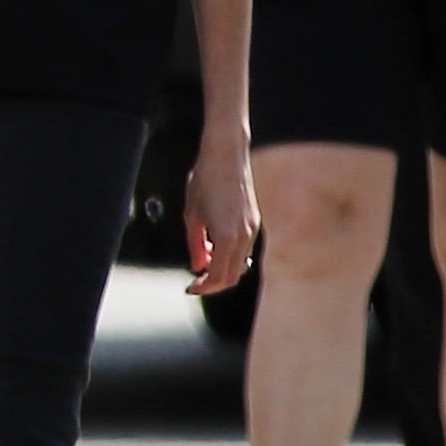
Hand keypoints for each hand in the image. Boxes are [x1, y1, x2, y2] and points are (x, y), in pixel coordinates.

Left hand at [184, 127, 264, 289]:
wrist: (226, 157)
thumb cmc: (204, 182)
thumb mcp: (192, 215)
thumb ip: (196, 245)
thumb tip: (198, 267)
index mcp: (227, 238)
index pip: (219, 276)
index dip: (204, 287)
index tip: (190, 288)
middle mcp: (245, 237)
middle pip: (232, 275)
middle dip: (213, 283)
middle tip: (195, 283)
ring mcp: (253, 230)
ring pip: (241, 263)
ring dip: (222, 269)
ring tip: (203, 263)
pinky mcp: (255, 222)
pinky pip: (245, 249)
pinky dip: (230, 256)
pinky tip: (215, 247)